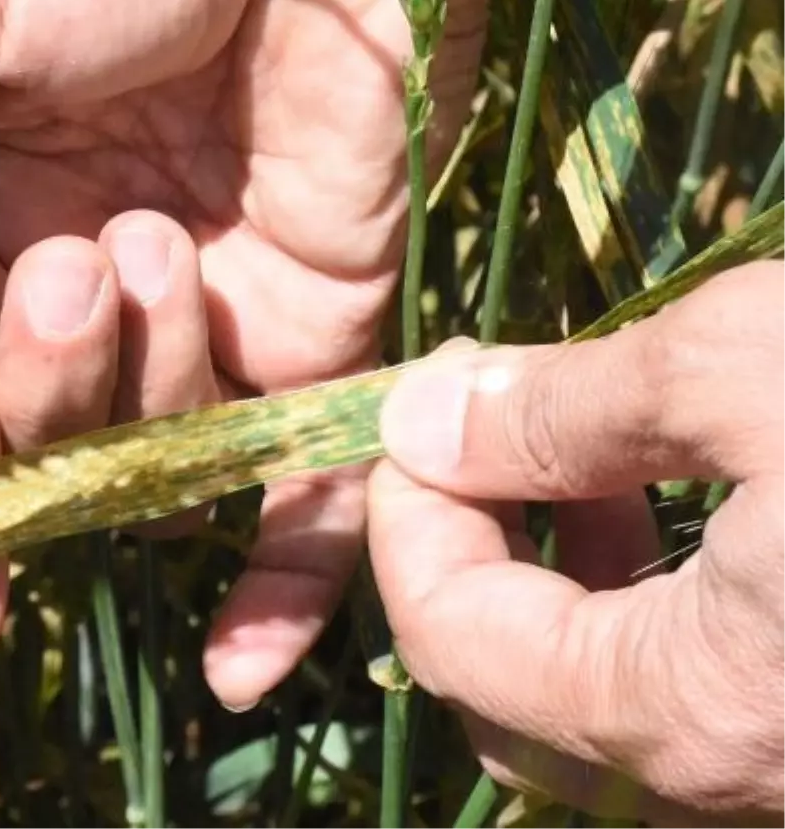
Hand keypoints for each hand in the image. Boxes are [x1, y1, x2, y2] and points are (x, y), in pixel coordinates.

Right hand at [0, 0, 488, 709]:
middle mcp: (78, 314)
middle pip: (46, 452)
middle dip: (51, 398)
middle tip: (72, 273)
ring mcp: (201, 336)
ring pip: (160, 463)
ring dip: (149, 384)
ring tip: (157, 239)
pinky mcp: (316, 338)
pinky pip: (299, 486)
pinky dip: (279, 582)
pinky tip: (240, 665)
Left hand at [369, 262, 784, 826]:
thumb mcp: (749, 372)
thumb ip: (563, 411)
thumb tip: (415, 422)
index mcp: (679, 710)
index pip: (444, 631)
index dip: (404, 514)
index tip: (425, 410)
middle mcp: (720, 779)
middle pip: (495, 688)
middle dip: (463, 552)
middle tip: (490, 437)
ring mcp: (772, 775)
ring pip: (581, 705)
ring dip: (546, 582)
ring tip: (588, 465)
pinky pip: (672, 701)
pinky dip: (632, 614)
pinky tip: (678, 517)